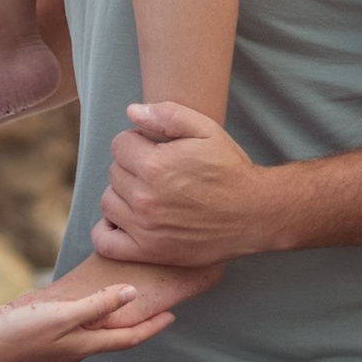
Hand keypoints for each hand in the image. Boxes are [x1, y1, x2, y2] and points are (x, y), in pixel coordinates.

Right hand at [0, 280, 174, 361]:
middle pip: (115, 338)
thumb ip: (98, 304)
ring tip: (124, 304)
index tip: (172, 316)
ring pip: (95, 333)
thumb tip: (131, 294)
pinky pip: (76, 328)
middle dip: (137, 324)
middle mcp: (77, 350)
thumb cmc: (21, 333)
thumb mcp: (63, 315)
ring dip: (112, 320)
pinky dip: (88, 317)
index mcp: (86, 346)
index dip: (152, 327)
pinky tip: (83, 305)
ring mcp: (61, 347)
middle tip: (155, 308)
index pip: (129, 338)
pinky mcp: (45, 340)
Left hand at [91, 102, 268, 267]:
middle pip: (114, 172)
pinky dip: (107, 231)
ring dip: (122, 195)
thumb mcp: (207, 130)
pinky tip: (123, 222)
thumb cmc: (231, 169)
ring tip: (147, 195)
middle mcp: (145, 197)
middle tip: (158, 173)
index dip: (137, 142)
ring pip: (108, 202)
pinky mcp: (149, 251)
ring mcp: (145, 227)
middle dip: (132, 167)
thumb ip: (167, 115)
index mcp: (155, 165)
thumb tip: (131, 111)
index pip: (119, 145)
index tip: (155, 149)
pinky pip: (105, 242)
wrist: (255, 214)